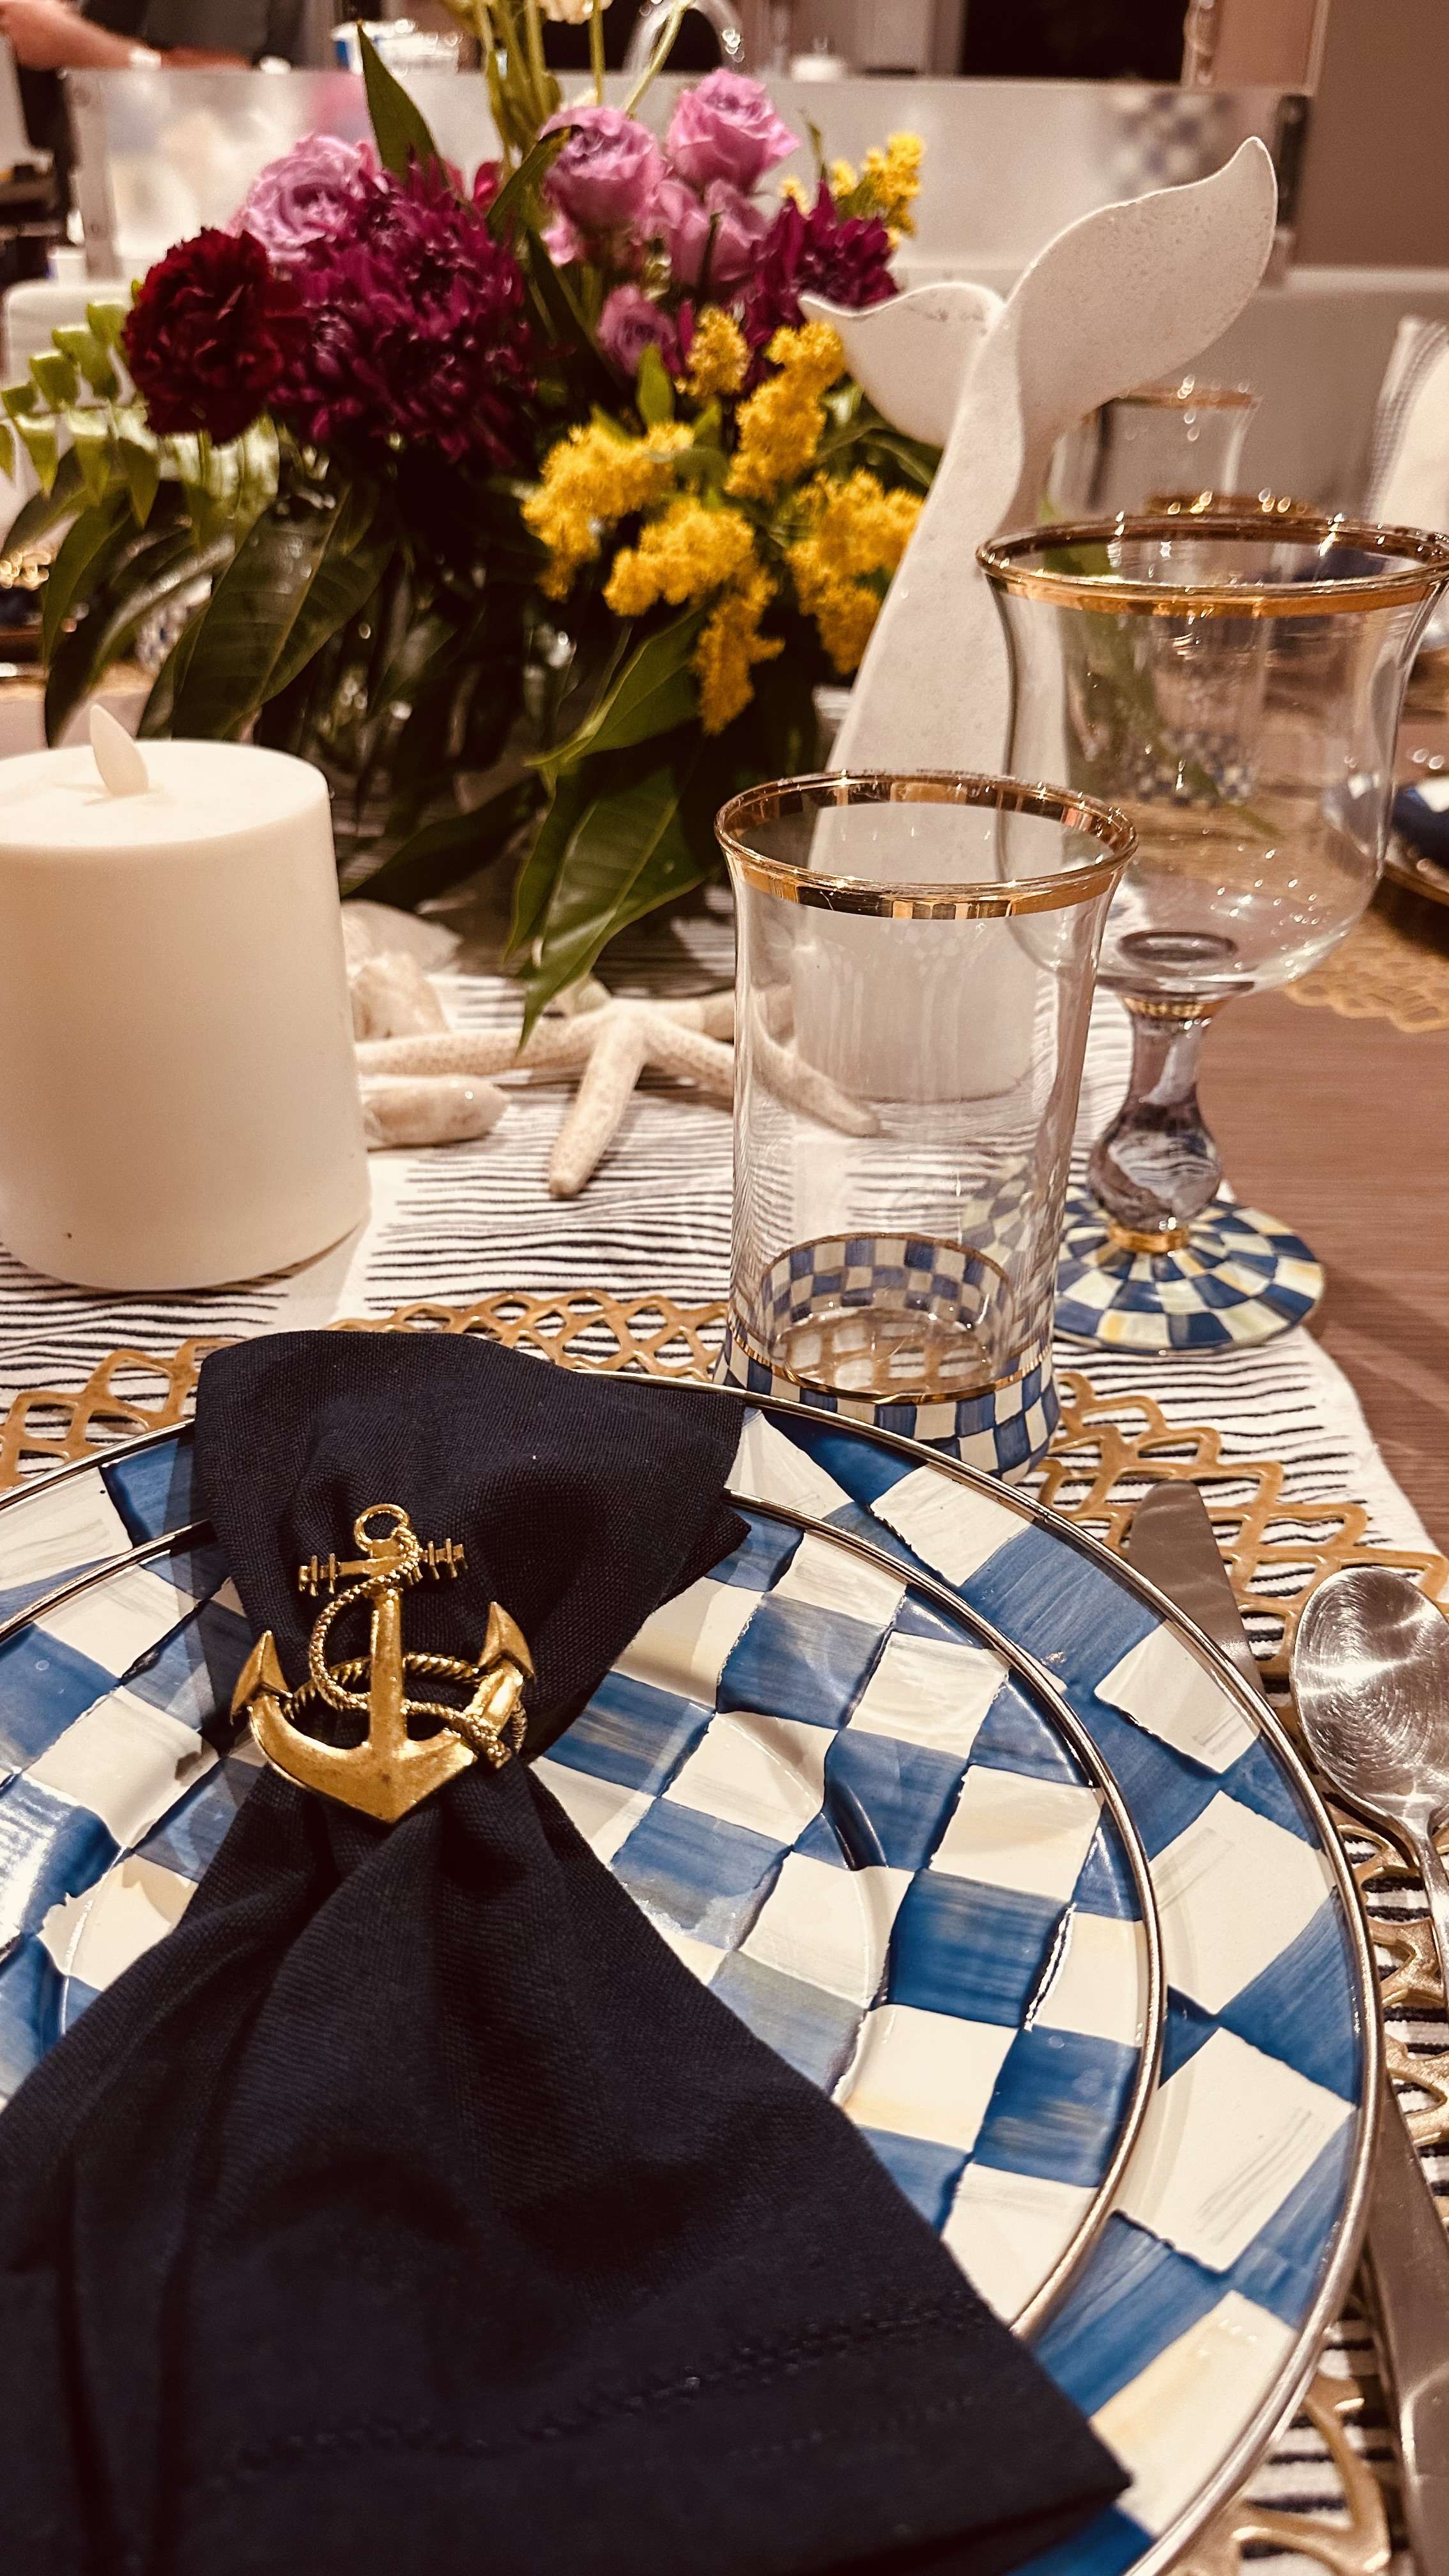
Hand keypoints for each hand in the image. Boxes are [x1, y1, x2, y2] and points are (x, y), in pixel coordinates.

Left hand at [0, 0, 140, 64]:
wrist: (72, 42)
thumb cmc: (63, 21)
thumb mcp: (48, 3)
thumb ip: (32, 4)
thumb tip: (35, 5)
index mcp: (14, 4)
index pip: (0, 6)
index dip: (4, 11)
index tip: (7, 14)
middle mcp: (11, 22)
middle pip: (1, 24)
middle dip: (8, 26)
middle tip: (22, 28)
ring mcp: (15, 40)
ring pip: (10, 40)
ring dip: (19, 39)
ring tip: (38, 38)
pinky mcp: (22, 56)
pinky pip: (20, 54)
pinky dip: (28, 53)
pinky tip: (41, 48)